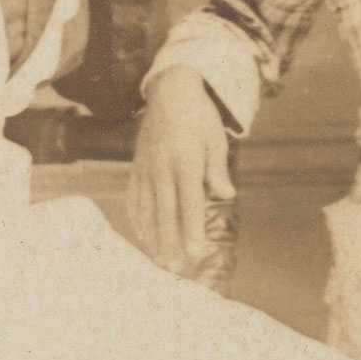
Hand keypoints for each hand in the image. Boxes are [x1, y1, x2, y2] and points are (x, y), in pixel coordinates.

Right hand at [128, 66, 233, 271]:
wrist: (169, 92)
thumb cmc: (199, 117)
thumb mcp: (216, 139)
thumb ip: (217, 170)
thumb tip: (226, 195)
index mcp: (186, 160)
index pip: (189, 202)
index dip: (191, 229)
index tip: (195, 252)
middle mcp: (162, 167)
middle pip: (166, 211)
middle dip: (170, 241)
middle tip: (174, 267)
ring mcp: (146, 167)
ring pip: (147, 208)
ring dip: (153, 236)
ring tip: (159, 259)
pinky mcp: (137, 166)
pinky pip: (134, 196)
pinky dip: (137, 218)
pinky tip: (142, 235)